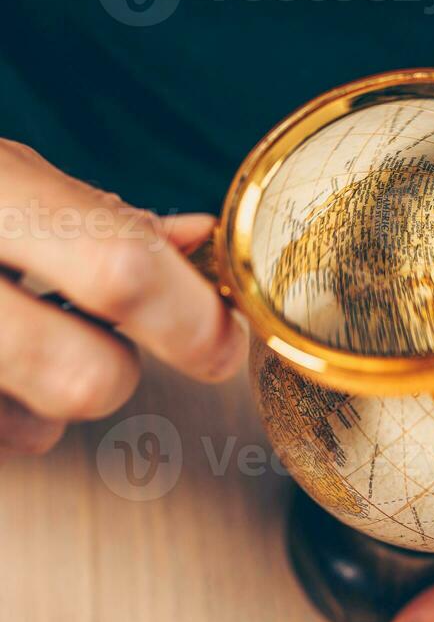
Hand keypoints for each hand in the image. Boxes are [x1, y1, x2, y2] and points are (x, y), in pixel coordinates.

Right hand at [0, 141, 245, 455]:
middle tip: (104, 334)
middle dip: (119, 367)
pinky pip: (1, 440)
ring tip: (24, 335)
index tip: (224, 336)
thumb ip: (98, 215)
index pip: (121, 272)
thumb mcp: (11, 181)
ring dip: (56, 391)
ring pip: (43, 425)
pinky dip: (11, 410)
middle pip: (91, 378)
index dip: (193, 317)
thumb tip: (198, 240)